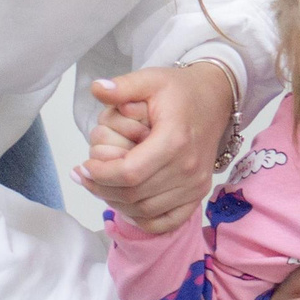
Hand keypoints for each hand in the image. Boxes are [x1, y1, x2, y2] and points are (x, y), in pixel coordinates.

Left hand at [72, 63, 235, 233]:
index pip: (130, 173)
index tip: (84, 166)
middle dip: (102, 188)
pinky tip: (125, 203)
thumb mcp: (152, 79)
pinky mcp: (198, 193)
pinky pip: (165, 221)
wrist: (216, 99)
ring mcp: (196, 184)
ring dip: (116, 203)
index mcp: (175, 140)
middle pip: (134, 195)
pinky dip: (141, 219)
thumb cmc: (181, 91)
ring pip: (145, 210)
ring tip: (100, 185)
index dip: (101, 175)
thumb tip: (96, 89)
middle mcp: (189, 168)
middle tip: (84, 176)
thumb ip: (123, 86)